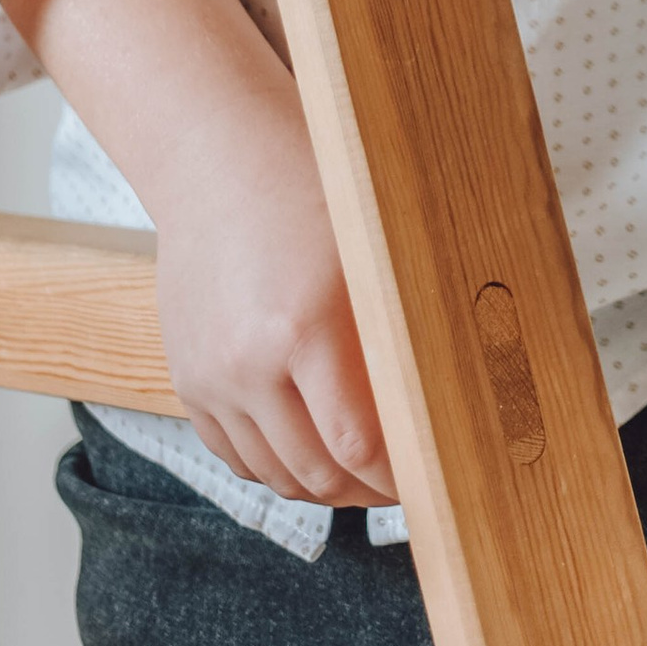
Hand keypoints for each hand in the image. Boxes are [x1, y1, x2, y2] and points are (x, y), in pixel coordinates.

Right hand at [1, 0, 393, 505]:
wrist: (215, 156)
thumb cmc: (309, 183)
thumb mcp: (373, 244)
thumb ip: (403, 320)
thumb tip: (458, 384)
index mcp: (307, 324)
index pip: (359, 443)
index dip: (400, 474)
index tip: (432, 474)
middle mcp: (250, 362)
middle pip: (315, 471)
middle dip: (366, 489)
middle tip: (404, 482)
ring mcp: (211, 377)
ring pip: (273, 472)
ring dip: (321, 485)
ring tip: (362, 475)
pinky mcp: (187, 379)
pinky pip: (233, 454)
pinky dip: (275, 467)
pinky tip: (311, 452)